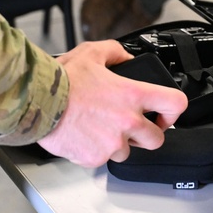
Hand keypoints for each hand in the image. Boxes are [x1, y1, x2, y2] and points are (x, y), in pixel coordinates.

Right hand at [38, 41, 188, 166]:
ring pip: (127, 152)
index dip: (174, 111)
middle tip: (132, 126)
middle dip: (147, 134)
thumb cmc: (62, 80)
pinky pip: (102, 159)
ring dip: (118, 143)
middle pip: (157, 139)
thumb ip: (115, 53)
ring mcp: (112, 143)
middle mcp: (127, 122)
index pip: (175, 104)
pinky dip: (95, 150)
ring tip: (100, 128)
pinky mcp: (95, 158)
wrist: (37, 102)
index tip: (165, 113)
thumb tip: (126, 57)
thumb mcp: (92, 53)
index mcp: (132, 95)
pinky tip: (84, 135)